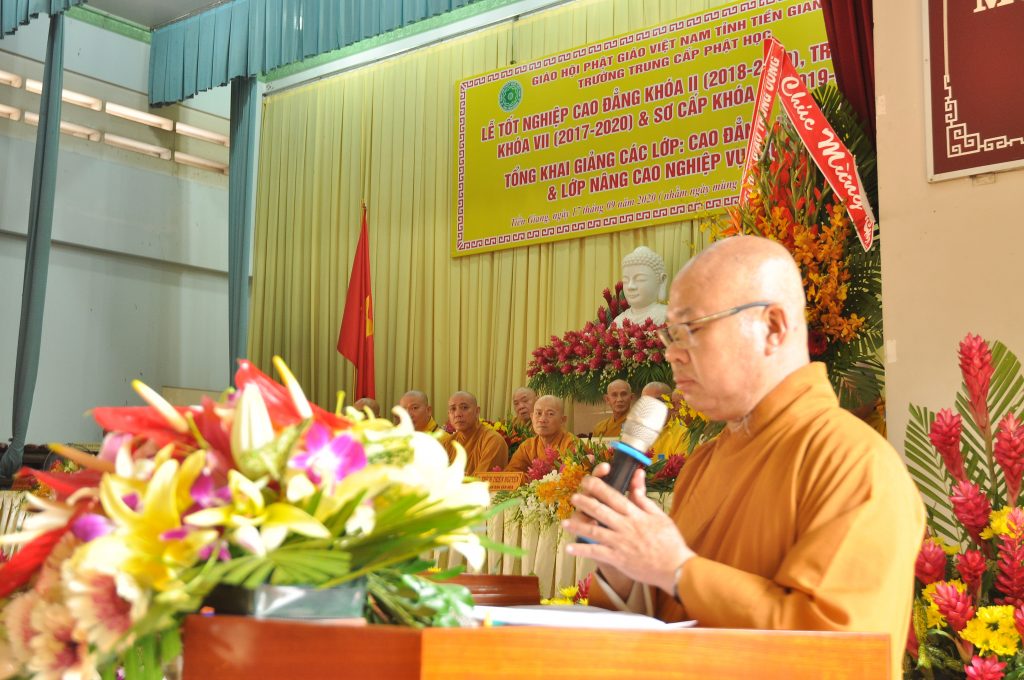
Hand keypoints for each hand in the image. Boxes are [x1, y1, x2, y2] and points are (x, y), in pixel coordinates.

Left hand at [565, 464, 693, 595]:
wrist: (675, 567)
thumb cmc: (669, 541)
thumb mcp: (659, 515)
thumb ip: (643, 497)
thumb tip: (637, 475)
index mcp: (635, 514)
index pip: (613, 496)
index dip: (598, 487)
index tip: (587, 480)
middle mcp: (625, 526)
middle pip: (600, 511)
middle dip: (584, 502)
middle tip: (573, 497)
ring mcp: (620, 543)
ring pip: (594, 531)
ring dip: (577, 525)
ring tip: (564, 522)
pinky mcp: (618, 559)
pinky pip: (596, 552)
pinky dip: (581, 550)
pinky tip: (569, 548)